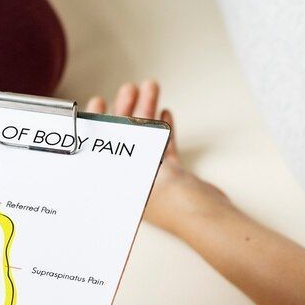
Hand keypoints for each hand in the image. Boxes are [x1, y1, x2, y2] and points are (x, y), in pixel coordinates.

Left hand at [86, 80, 230, 232]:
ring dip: (148, 112)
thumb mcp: (139, 170)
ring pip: (147, 137)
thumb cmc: (169, 202)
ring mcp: (154, 177)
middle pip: (125, 138)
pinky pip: (165, 146)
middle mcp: (132, 180)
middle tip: (128, 88)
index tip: (97, 101)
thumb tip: (100, 129)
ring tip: (150, 88)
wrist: (206, 216)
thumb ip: (124, 149)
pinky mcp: (174, 177)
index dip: (99, 122)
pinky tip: (164, 112)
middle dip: (127, 109)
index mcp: (118, 184)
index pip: (102, 147)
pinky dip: (164, 128)